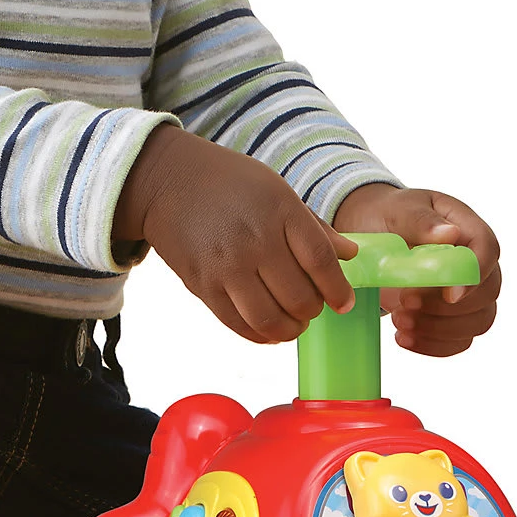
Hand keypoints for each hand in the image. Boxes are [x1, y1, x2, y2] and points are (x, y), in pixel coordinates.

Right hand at [114, 126, 357, 343]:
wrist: (166, 181)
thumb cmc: (228, 182)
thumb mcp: (276, 189)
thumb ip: (312, 226)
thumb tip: (349, 255)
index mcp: (280, 210)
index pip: (321, 262)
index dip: (338, 290)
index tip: (344, 303)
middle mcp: (254, 240)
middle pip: (300, 297)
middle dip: (314, 310)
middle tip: (314, 307)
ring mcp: (226, 266)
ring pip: (271, 320)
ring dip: (290, 330)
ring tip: (293, 323)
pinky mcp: (202, 286)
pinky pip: (239, 325)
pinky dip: (261, 335)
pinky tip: (269, 329)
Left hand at [333, 183, 499, 356]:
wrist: (373, 232)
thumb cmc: (390, 216)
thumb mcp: (398, 210)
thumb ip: (422, 221)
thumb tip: (449, 233)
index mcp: (468, 228)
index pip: (488, 251)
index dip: (473, 276)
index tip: (448, 293)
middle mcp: (477, 263)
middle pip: (487, 293)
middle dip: (447, 307)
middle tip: (405, 303)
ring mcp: (469, 293)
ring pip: (478, 322)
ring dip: (440, 329)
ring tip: (399, 321)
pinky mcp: (453, 317)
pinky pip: (459, 341)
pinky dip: (434, 345)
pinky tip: (404, 338)